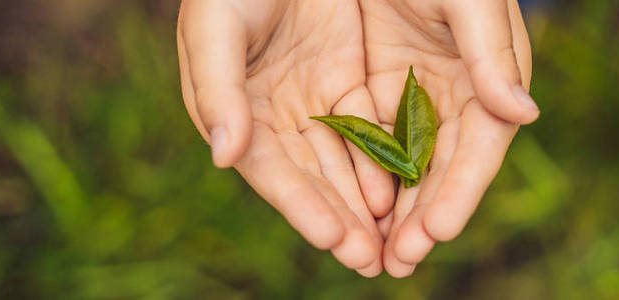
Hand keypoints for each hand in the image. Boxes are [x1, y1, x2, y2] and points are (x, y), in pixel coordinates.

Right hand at [176, 0, 394, 276]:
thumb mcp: (216, 27)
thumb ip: (218, 90)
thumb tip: (223, 155)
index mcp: (234, 110)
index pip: (271, 169)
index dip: (300, 205)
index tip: (331, 238)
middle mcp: (274, 115)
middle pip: (312, 177)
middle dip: (341, 219)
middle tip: (369, 260)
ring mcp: (313, 99)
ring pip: (345, 161)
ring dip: (367, 203)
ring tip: (391, 243)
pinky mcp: (346, 79)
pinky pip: (370, 126)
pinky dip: (384, 159)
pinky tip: (402, 191)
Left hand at [359, 0, 535, 276]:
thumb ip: (491, 52)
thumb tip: (523, 114)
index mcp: (488, 74)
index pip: (479, 145)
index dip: (461, 189)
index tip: (438, 229)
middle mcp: (453, 92)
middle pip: (439, 166)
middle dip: (421, 216)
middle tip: (399, 261)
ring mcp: (410, 91)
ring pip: (401, 163)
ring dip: (389, 210)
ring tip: (371, 254)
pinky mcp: (370, 83)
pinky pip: (364, 138)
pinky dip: (358, 176)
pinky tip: (346, 209)